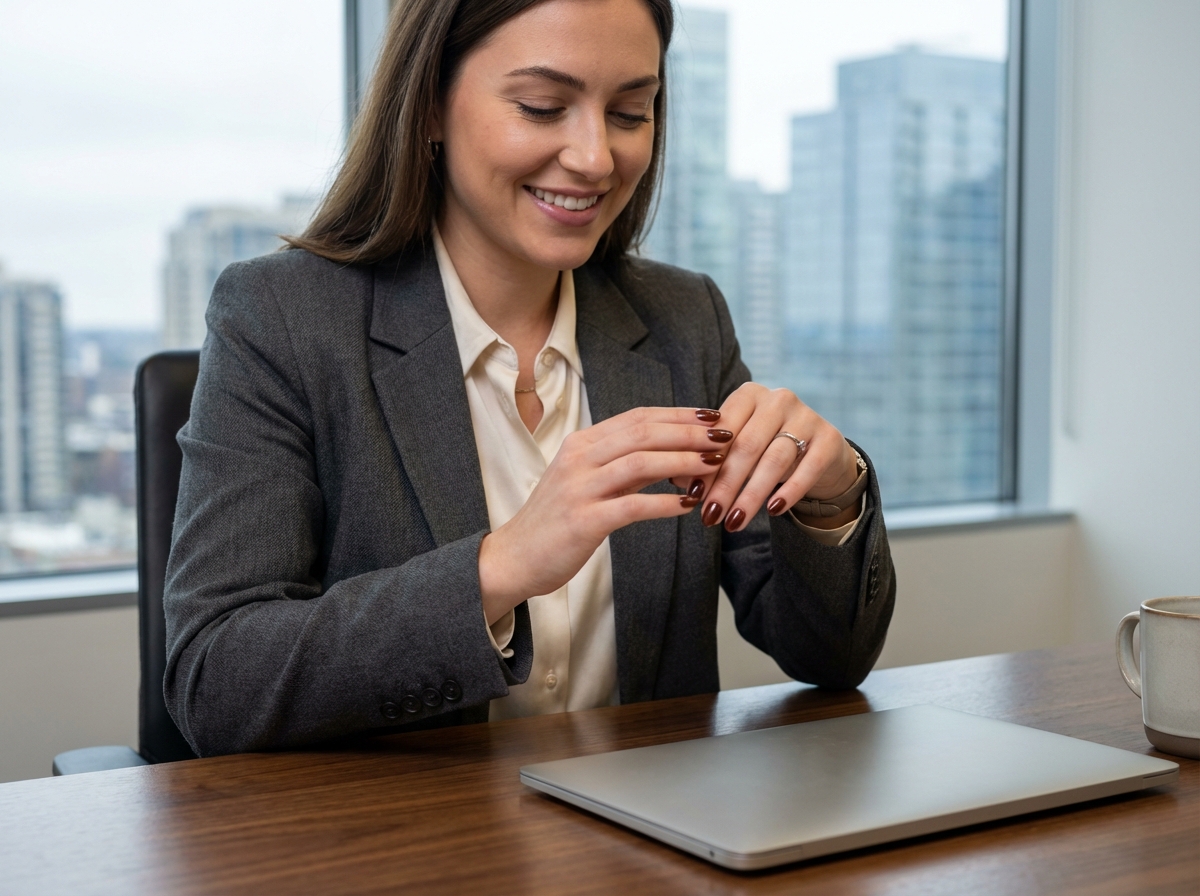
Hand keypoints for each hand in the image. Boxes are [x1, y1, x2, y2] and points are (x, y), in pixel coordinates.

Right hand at [478, 406, 728, 622]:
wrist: (513, 558)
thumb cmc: (556, 521)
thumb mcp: (587, 482)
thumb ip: (624, 465)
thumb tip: (673, 453)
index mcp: (581, 443)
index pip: (638, 417)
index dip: (679, 414)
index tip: (713, 417)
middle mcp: (579, 458)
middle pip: (643, 433)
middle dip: (689, 432)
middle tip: (725, 436)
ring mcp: (579, 488)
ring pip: (640, 463)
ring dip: (683, 461)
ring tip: (716, 465)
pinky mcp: (584, 521)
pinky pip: (632, 506)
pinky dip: (664, 503)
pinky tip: (689, 505)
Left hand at [675, 384, 858, 532]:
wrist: (819, 452)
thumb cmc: (765, 448)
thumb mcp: (738, 449)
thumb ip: (708, 459)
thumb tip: (676, 477)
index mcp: (748, 395)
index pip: (722, 431)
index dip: (706, 464)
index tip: (692, 495)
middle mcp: (778, 399)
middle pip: (746, 446)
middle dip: (725, 485)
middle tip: (710, 516)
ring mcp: (806, 416)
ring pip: (774, 460)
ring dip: (751, 495)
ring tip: (734, 523)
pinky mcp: (829, 438)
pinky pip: (807, 468)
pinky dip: (788, 491)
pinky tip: (772, 511)